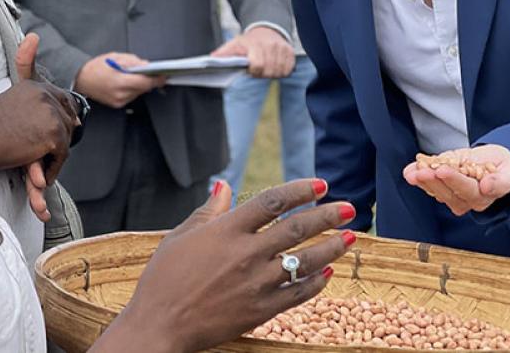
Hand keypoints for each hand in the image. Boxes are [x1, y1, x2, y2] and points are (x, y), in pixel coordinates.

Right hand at [0, 33, 77, 177]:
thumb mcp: (9, 107)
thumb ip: (29, 108)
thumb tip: (47, 120)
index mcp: (33, 87)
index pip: (61, 98)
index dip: (65, 114)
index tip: (70, 125)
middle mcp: (44, 95)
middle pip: (67, 117)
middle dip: (63, 136)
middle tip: (54, 152)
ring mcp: (50, 113)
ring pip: (66, 136)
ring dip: (56, 153)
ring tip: (44, 166)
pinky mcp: (53, 132)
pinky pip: (62, 153)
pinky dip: (54, 167)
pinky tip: (43, 177)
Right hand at [74, 52, 163, 108]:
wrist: (81, 78)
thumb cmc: (96, 67)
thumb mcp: (116, 57)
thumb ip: (134, 62)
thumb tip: (148, 66)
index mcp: (120, 81)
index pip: (145, 83)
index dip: (157, 79)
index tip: (164, 75)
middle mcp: (120, 94)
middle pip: (144, 89)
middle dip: (148, 80)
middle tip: (151, 72)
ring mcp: (118, 101)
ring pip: (139, 93)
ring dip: (140, 84)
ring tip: (134, 75)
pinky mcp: (117, 104)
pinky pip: (132, 96)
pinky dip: (133, 89)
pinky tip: (127, 82)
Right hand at [99, 179, 353, 352]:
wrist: (159, 326)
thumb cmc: (163, 279)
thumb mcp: (180, 237)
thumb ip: (209, 211)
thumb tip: (223, 184)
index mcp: (226, 230)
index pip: (272, 202)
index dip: (300, 191)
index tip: (321, 185)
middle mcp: (245, 254)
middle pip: (296, 228)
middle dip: (328, 216)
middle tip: (349, 208)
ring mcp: (255, 284)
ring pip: (305, 261)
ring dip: (332, 247)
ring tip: (351, 237)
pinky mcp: (260, 311)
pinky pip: (297, 294)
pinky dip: (316, 282)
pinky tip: (328, 272)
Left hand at [212, 26, 294, 78]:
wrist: (267, 30)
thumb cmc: (249, 41)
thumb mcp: (235, 44)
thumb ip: (224, 53)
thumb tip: (212, 59)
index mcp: (256, 44)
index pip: (258, 65)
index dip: (254, 71)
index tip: (251, 69)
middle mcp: (271, 45)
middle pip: (269, 70)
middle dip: (262, 73)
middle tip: (258, 69)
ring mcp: (282, 48)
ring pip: (279, 71)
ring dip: (272, 73)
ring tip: (266, 66)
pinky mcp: (291, 52)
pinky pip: (288, 69)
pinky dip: (282, 70)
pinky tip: (275, 66)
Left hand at [401, 144, 509, 214]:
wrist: (491, 162)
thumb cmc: (501, 166)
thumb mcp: (509, 170)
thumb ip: (501, 181)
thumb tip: (487, 187)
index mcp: (483, 197)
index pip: (467, 190)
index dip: (454, 180)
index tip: (443, 170)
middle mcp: (466, 201)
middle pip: (448, 193)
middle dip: (434, 182)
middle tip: (423, 171)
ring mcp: (452, 197)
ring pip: (436, 192)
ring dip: (423, 182)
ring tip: (413, 172)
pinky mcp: (442, 189)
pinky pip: (429, 186)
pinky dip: (418, 179)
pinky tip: (409, 171)